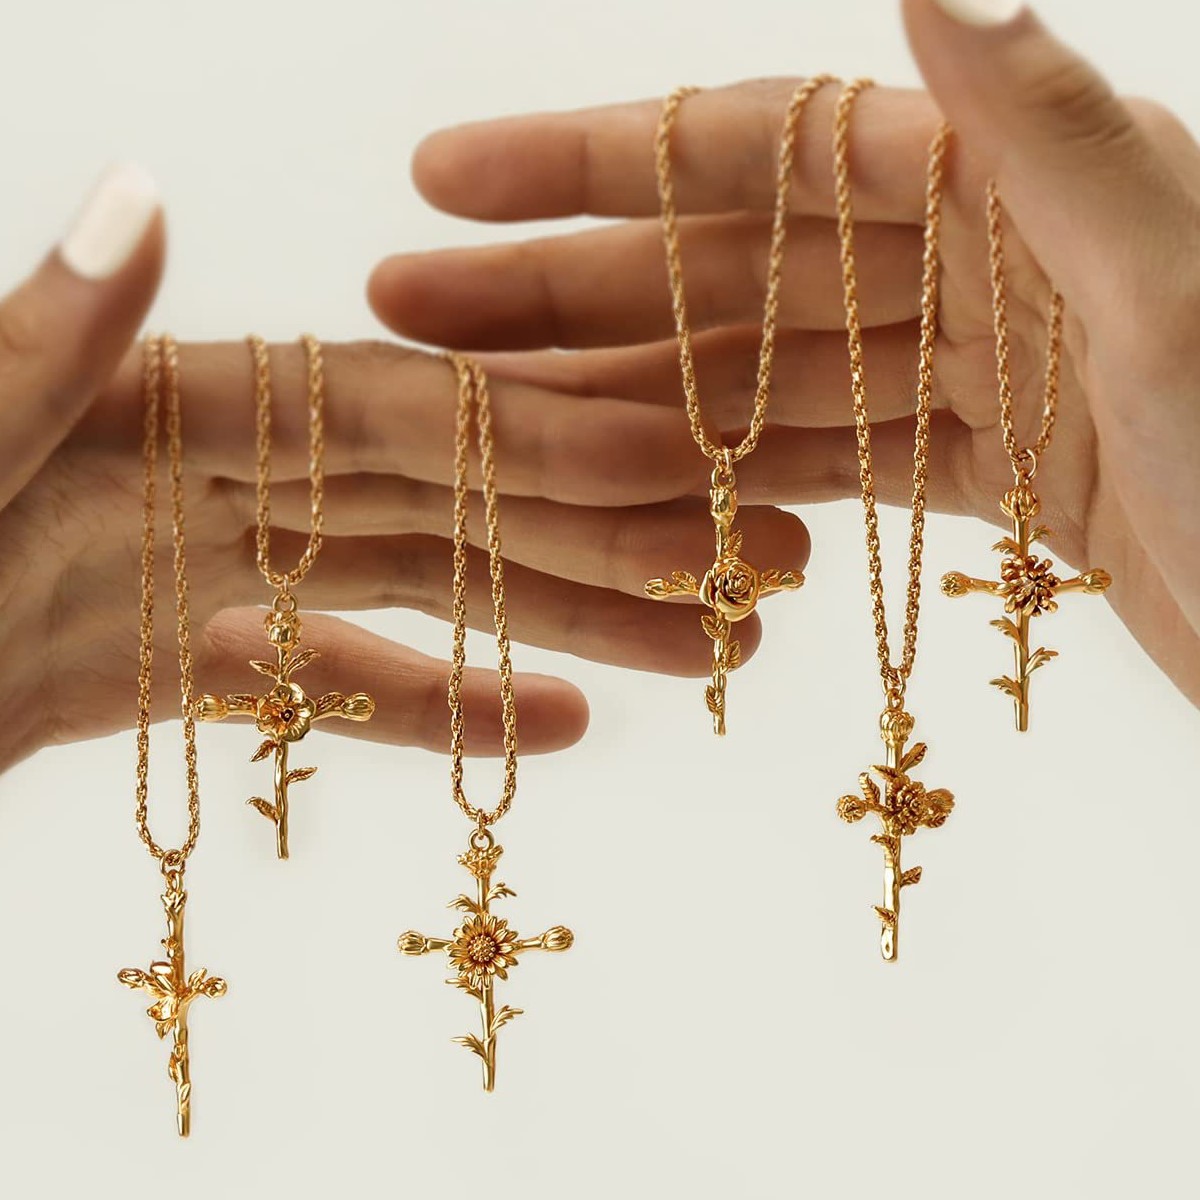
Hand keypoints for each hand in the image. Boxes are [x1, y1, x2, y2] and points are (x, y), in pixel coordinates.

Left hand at [0, 168, 810, 770]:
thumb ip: (38, 346)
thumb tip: (145, 196)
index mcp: (168, 404)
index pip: (412, 417)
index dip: (557, 435)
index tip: (689, 461)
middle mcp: (212, 472)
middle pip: (460, 508)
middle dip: (619, 540)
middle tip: (763, 566)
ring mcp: (201, 571)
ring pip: (426, 595)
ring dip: (571, 627)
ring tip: (709, 649)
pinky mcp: (174, 665)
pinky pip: (335, 681)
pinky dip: (441, 706)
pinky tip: (558, 728)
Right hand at [369, 0, 1199, 707]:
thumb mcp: (1180, 292)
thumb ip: (1052, 137)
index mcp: (1014, 186)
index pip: (761, 154)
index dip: (592, 165)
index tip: (444, 181)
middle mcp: (985, 260)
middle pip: (734, 270)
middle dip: (564, 289)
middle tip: (411, 306)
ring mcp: (982, 372)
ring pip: (765, 379)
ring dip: (628, 397)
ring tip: (489, 416)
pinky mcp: (999, 474)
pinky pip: (833, 464)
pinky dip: (741, 483)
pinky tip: (645, 500)